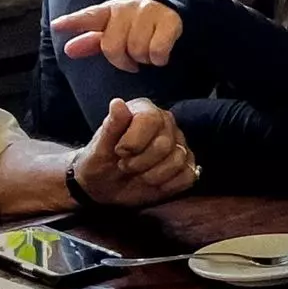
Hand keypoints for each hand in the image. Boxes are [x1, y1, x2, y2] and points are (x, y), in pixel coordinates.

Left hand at [51, 0, 184, 72]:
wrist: (173, 10)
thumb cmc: (136, 25)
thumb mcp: (114, 30)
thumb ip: (91, 41)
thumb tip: (68, 49)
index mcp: (110, 10)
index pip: (89, 16)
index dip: (73, 22)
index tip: (57, 25)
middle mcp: (128, 8)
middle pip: (113, 46)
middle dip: (121, 60)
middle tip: (130, 60)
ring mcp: (149, 12)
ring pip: (137, 50)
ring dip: (142, 59)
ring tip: (146, 54)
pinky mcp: (169, 20)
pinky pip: (157, 51)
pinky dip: (158, 59)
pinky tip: (159, 55)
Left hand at [71, 98, 198, 206]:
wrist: (103, 184)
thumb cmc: (100, 161)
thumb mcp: (99, 146)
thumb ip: (112, 125)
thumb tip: (117, 103)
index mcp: (145, 111)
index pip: (151, 120)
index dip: (134, 140)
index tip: (119, 152)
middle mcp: (166, 124)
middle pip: (164, 145)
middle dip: (140, 163)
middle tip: (124, 166)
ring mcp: (179, 145)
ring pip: (177, 160)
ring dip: (152, 176)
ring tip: (137, 175)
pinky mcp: (186, 166)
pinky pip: (188, 176)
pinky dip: (168, 185)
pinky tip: (153, 184)